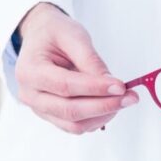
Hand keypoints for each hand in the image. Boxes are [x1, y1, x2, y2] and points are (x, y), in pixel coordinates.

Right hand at [13, 3, 134, 133]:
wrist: (42, 38)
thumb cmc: (54, 34)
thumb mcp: (73, 36)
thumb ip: (90, 60)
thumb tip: (111, 84)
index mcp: (30, 71)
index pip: (65, 86)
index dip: (95, 88)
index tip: (121, 86)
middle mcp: (30, 94)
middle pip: (69, 110)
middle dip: (104, 106)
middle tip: (130, 97)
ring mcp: (40, 107)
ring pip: (74, 124)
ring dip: (103, 115)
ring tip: (123, 100)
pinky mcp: (52, 115)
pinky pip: (76, 126)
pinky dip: (97, 119)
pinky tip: (111, 104)